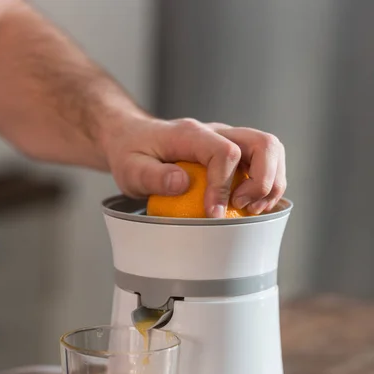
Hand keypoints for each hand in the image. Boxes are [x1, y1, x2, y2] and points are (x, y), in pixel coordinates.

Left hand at [105, 114, 286, 216]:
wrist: (133, 136)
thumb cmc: (131, 153)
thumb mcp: (130, 168)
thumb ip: (153, 176)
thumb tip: (182, 184)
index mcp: (192, 134)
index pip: (225, 152)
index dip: (224, 186)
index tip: (213, 213)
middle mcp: (217, 132)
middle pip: (263, 143)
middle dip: (263, 181)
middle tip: (243, 207)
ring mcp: (229, 141)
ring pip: (271, 151)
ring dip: (271, 184)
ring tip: (251, 210)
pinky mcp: (235, 154)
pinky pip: (264, 164)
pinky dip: (266, 186)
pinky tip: (250, 207)